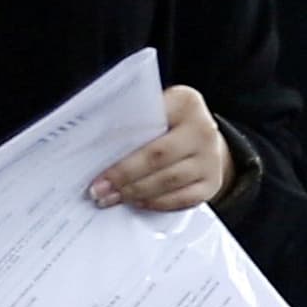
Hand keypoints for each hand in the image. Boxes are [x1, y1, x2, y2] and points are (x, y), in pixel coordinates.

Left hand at [88, 85, 232, 210]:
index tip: (94, 159)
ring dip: (135, 192)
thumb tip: (95, 148)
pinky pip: (182, 199)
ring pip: (168, 180)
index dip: (121, 141)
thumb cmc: (169, 125)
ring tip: (111, 198)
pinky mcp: (212, 183)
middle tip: (98, 189)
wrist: (203, 140)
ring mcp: (211, 159)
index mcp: (185, 103)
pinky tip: (137, 202)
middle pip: (158, 156)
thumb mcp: (156, 112)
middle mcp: (203, 130)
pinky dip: (156, 203)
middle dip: (124, 175)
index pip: (149, 122)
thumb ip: (134, 123)